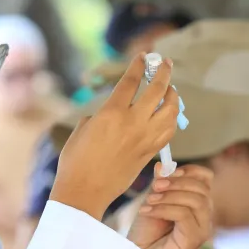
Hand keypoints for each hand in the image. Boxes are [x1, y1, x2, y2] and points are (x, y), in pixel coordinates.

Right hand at [51, 54, 179, 219]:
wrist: (84, 192)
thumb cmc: (75, 161)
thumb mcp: (82, 129)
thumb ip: (100, 114)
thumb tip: (112, 113)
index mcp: (111, 113)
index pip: (132, 81)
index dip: (139, 65)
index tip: (144, 56)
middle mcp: (132, 123)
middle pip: (157, 91)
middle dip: (164, 73)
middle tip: (166, 64)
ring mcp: (144, 139)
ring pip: (170, 112)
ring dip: (173, 97)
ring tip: (171, 90)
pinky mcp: (149, 153)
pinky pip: (168, 132)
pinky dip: (171, 120)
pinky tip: (168, 115)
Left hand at [127, 164, 213, 248]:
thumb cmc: (145, 236)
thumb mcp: (151, 203)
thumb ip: (159, 185)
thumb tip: (162, 165)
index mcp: (196, 205)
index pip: (206, 179)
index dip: (190, 170)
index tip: (167, 172)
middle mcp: (204, 217)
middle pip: (202, 188)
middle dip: (176, 183)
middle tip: (154, 187)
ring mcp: (201, 230)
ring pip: (195, 201)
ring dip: (169, 196)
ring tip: (148, 202)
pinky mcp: (193, 241)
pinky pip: (184, 216)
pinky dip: (163, 209)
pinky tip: (146, 212)